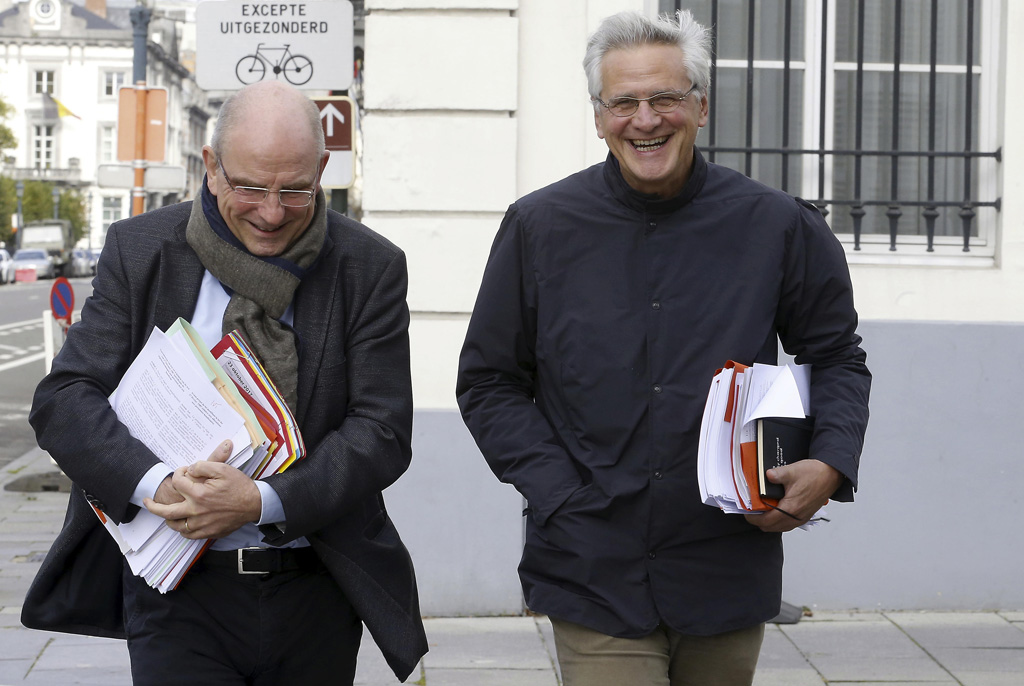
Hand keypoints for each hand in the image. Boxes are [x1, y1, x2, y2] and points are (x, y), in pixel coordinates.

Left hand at [143, 440, 261, 538]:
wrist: (254, 504)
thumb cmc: (239, 486)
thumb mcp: (223, 469)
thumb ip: (204, 465)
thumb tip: (190, 469)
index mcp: (199, 494)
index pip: (178, 482)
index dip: (179, 473)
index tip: (184, 471)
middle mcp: (196, 511)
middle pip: (166, 511)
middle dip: (152, 506)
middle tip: (145, 502)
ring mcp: (201, 524)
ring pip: (175, 525)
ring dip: (167, 519)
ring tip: (164, 513)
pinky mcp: (208, 532)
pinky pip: (188, 534)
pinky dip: (181, 529)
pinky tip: (181, 523)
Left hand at [744, 459, 842, 532]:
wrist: (831, 474)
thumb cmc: (815, 474)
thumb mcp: (791, 471)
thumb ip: (776, 475)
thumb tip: (766, 476)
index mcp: (791, 508)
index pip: (766, 521)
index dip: (753, 518)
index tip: (746, 512)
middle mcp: (796, 517)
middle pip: (771, 527)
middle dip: (759, 520)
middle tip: (752, 510)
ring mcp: (801, 518)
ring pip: (779, 527)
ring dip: (769, 521)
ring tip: (762, 509)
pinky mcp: (804, 516)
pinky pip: (787, 524)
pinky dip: (778, 520)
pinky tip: (775, 509)